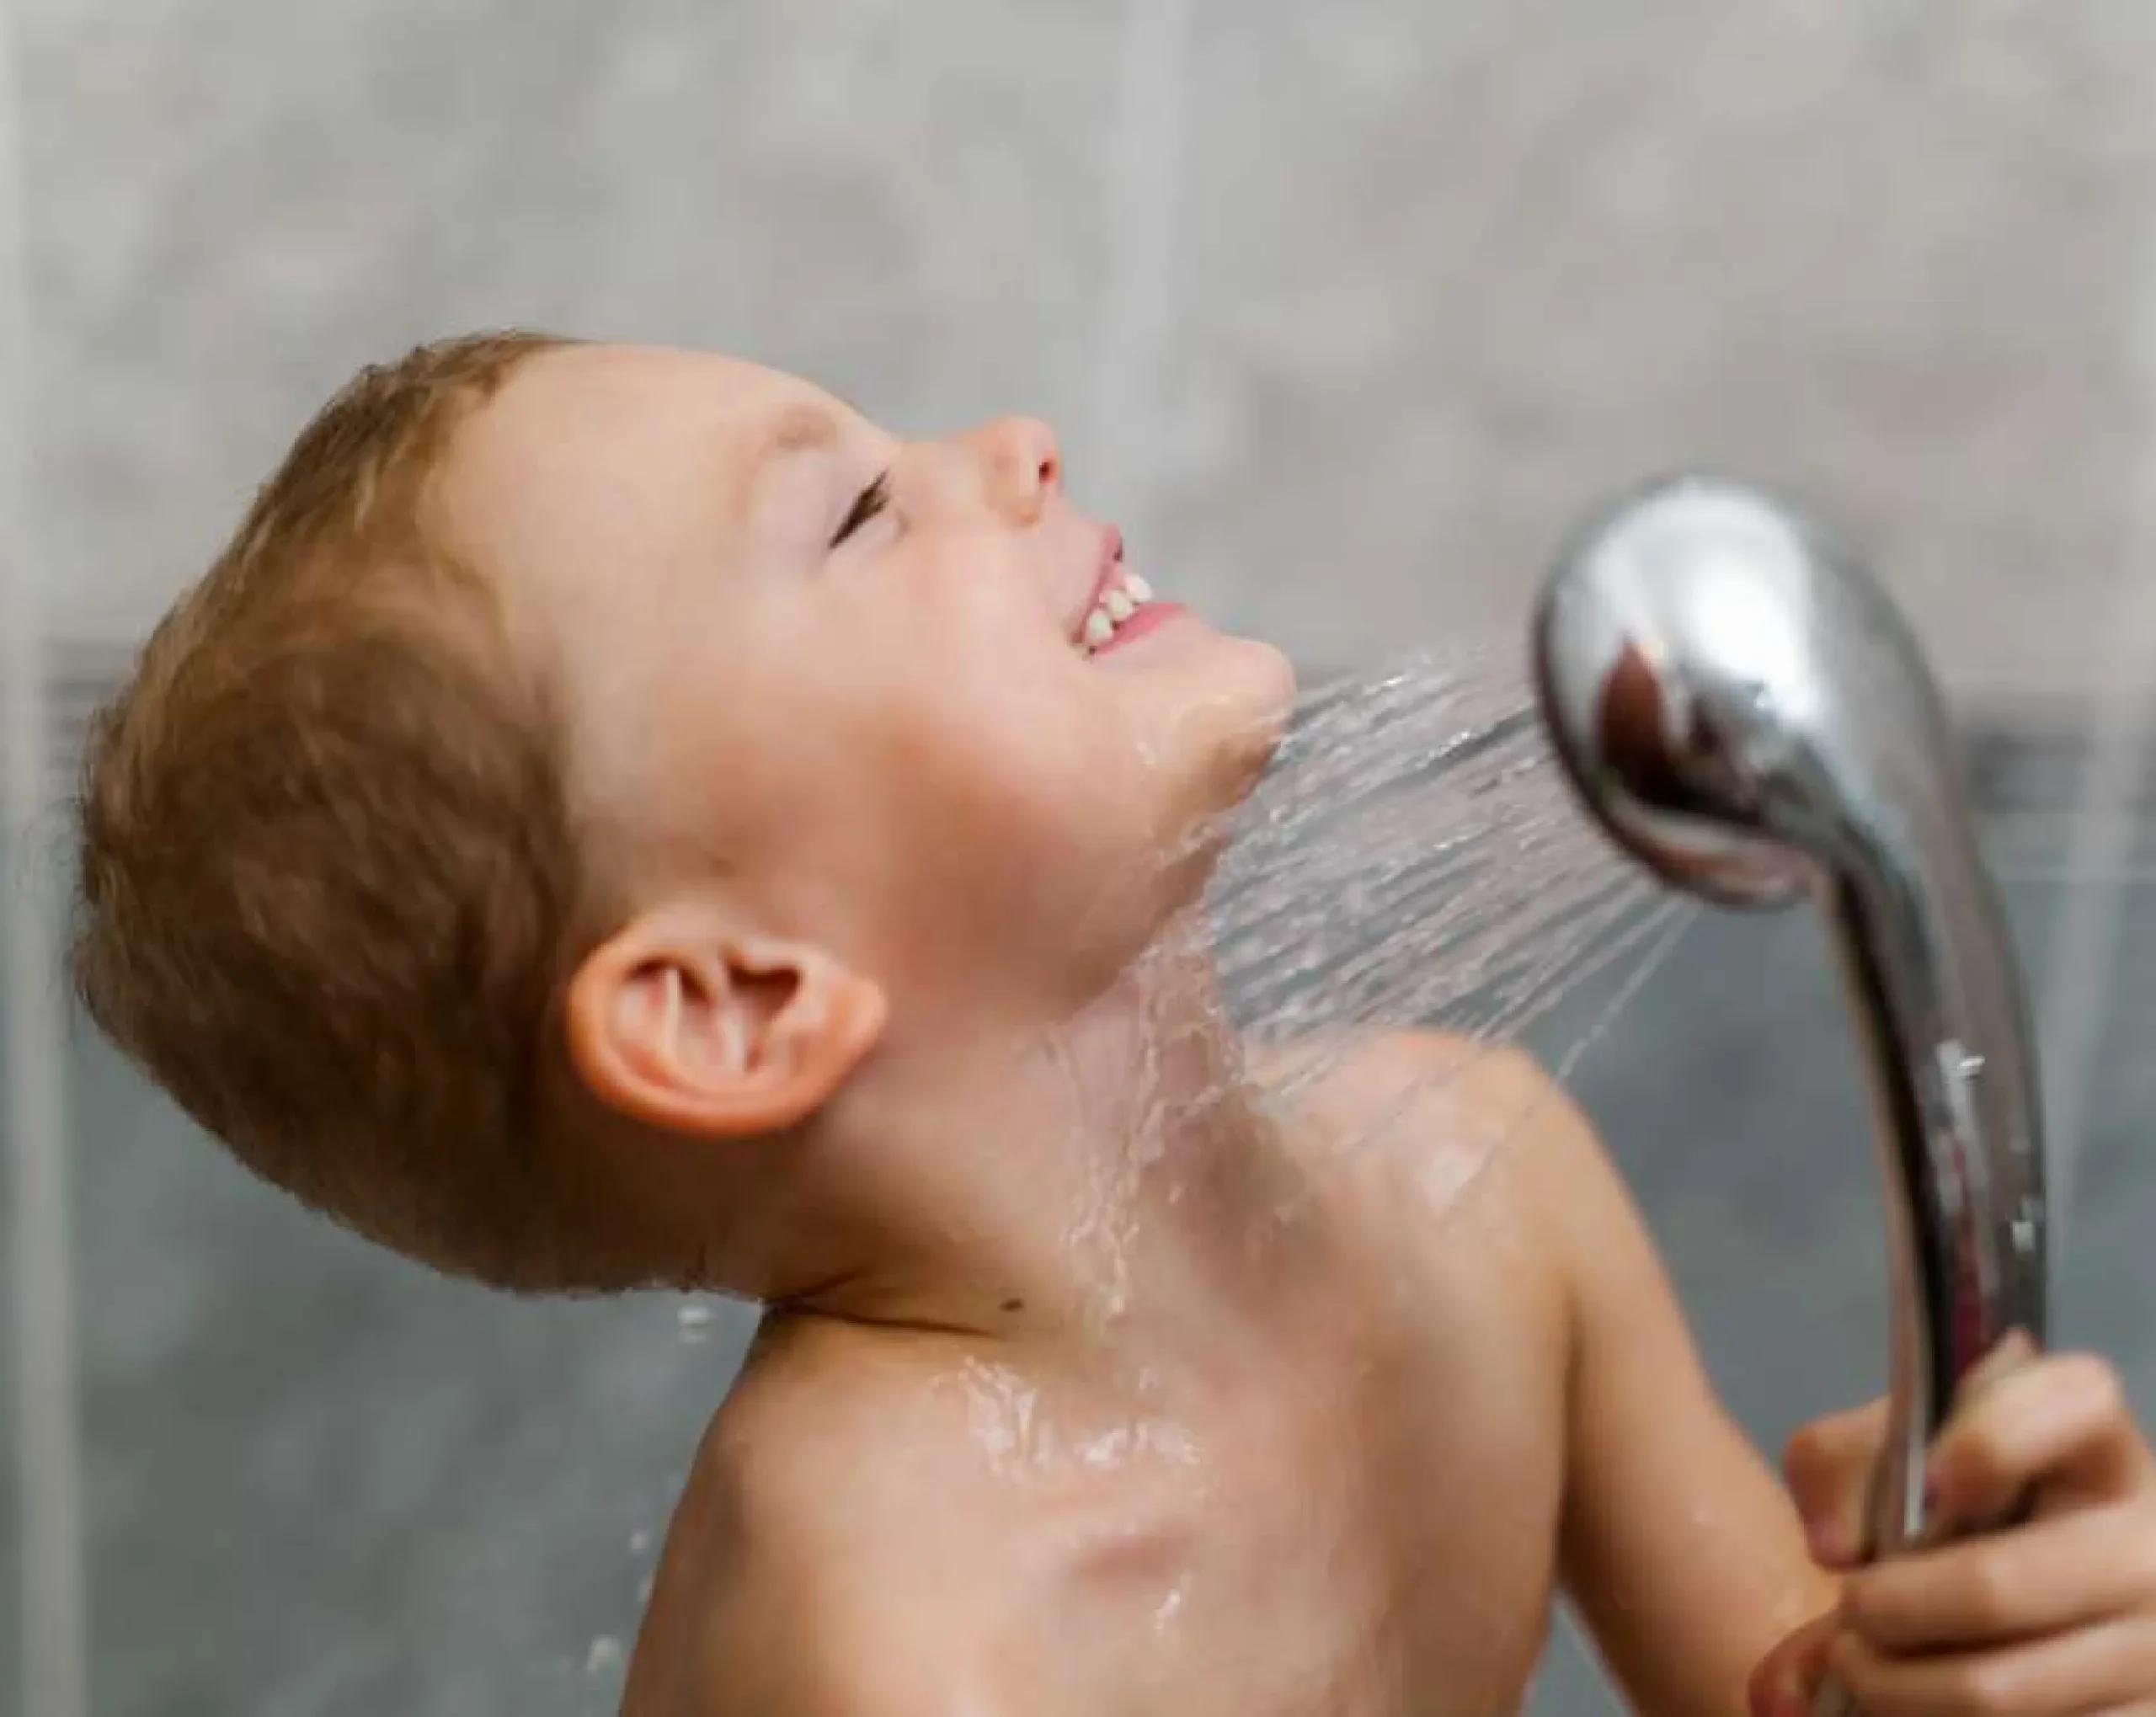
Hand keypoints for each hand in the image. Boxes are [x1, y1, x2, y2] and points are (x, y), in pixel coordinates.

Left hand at [1753, 1336, 2155, 1716]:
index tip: (1929, 1475)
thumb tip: (1836, 1544)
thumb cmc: (1954, 1513)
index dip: (1998, 1435)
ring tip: (1863, 1665)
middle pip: (1994, 1587)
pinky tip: (1917, 1706)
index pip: (2078, 1400)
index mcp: (2095, 1446)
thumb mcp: (1898, 1455)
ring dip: (1897, 1686)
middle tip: (1852, 1609)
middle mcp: (2146, 1540)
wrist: (2026, 1606)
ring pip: (1994, 1690)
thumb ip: (1840, 1462)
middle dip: (1888, 1608)